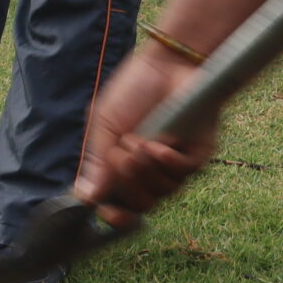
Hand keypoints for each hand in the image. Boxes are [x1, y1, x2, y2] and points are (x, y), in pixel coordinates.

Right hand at [74, 44, 218, 226]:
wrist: (167, 65)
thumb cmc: (133, 90)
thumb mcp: (105, 124)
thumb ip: (96, 162)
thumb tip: (86, 199)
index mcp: (124, 168)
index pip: (121, 207)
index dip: (115, 217)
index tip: (109, 212)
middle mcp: (151, 173)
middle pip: (140, 206)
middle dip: (127, 182)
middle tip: (120, 153)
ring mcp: (175, 166)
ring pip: (162, 194)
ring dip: (145, 169)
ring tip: (139, 139)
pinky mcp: (197, 156)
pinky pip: (183, 175)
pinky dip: (167, 163)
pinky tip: (159, 145)